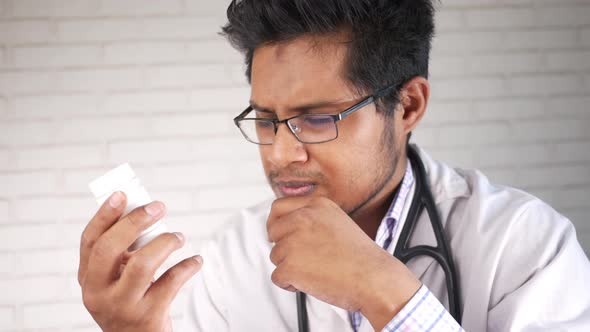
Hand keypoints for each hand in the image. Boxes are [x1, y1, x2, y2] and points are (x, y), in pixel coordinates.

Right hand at [78, 192, 202, 331]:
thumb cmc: (132, 300)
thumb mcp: (118, 278)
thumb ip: (125, 251)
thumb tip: (145, 212)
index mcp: (89, 278)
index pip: (90, 241)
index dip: (104, 215)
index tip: (122, 194)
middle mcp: (98, 293)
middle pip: (110, 249)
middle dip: (135, 222)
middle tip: (159, 207)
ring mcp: (122, 307)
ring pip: (142, 265)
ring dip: (165, 243)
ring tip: (179, 237)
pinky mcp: (147, 317)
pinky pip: (171, 283)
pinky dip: (187, 267)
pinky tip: (196, 260)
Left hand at [267, 196, 420, 329]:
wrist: (374, 278)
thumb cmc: (361, 257)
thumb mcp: (338, 222)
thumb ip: (313, 219)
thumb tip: (290, 228)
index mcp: (316, 205)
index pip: (278, 207)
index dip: (276, 223)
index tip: (279, 234)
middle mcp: (302, 218)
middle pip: (273, 232)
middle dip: (282, 246)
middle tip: (299, 257)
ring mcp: (293, 241)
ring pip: (275, 256)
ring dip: (290, 267)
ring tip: (317, 270)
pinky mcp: (290, 265)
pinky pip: (278, 277)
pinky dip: (291, 284)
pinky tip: (313, 282)